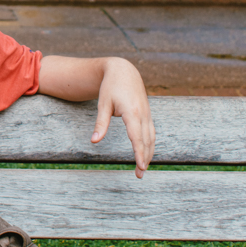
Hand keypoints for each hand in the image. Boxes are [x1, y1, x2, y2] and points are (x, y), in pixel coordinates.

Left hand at [92, 58, 153, 177]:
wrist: (123, 70)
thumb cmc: (110, 87)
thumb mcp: (103, 104)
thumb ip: (101, 124)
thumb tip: (94, 141)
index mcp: (132, 112)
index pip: (137, 137)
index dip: (139, 152)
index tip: (140, 166)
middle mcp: (143, 114)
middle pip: (146, 141)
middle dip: (144, 159)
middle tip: (139, 175)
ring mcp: (147, 114)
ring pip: (151, 138)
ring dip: (148, 154)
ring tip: (142, 169)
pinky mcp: (147, 114)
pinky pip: (151, 133)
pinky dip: (150, 145)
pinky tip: (146, 154)